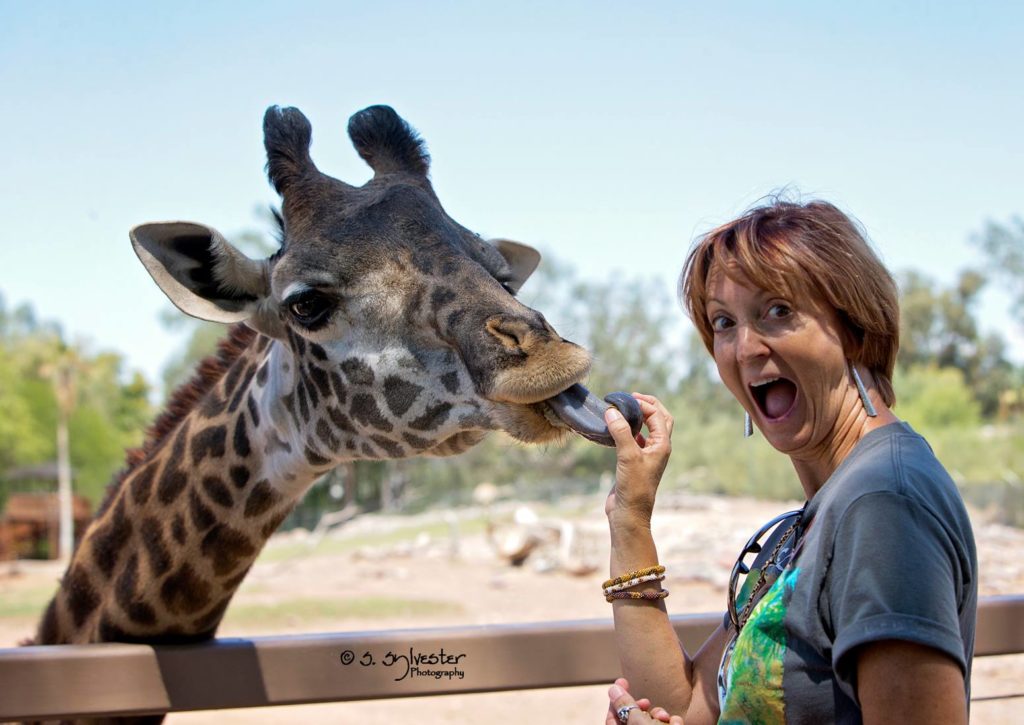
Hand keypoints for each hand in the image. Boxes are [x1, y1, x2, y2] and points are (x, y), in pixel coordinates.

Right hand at [604, 393, 673, 527]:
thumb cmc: (634, 487)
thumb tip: (612, 411)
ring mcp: (647, 456)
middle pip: (659, 420)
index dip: (644, 404)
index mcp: (662, 445)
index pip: (658, 416)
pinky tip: (617, 430)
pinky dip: (628, 431)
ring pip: (648, 430)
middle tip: (632, 397)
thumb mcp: (628, 456)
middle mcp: (657, 449)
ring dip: (639, 418)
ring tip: (624, 410)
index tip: (627, 398)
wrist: (629, 513)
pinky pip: (635, 440)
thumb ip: (621, 432)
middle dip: (648, 406)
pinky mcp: (635, 463)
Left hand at [605, 678, 681, 723]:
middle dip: (642, 708)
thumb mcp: (638, 722)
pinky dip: (672, 723)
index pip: (612, 717)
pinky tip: (676, 724)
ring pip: (652, 721)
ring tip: (665, 717)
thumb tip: (613, 689)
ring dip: (660, 715)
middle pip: (633, 717)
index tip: (623, 681)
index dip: (616, 699)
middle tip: (647, 702)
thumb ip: (625, 705)